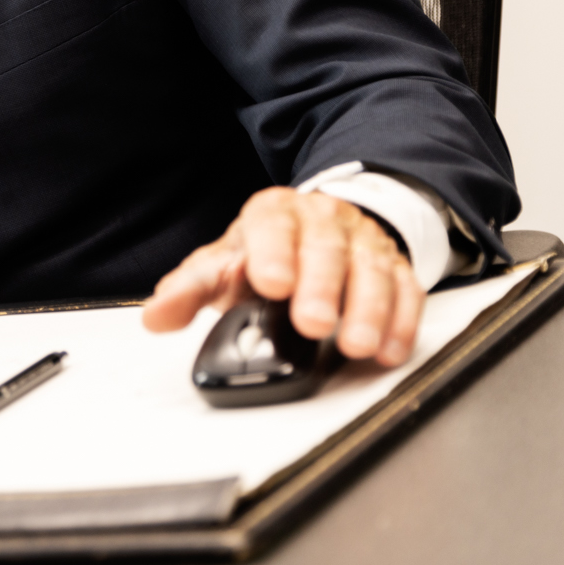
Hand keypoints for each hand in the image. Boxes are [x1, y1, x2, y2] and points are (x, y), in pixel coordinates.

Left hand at [142, 187, 423, 366]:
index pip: (271, 227)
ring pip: (372, 270)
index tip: (271, 284)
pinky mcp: (395, 267)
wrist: (319, 230)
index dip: (272, 254)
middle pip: (325, 249)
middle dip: (321, 287)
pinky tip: (390, 349)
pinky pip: (407, 291)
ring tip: (356, 345)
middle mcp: (322, 221)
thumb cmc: (267, 254)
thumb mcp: (224, 265)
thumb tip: (156, 315)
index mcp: (273, 215)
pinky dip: (402, 322)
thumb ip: (190, 290)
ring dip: (367, 310)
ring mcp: (363, 242)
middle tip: (314, 323)